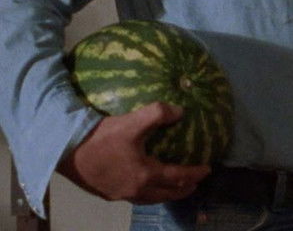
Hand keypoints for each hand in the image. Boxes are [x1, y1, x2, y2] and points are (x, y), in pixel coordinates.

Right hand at [57, 102, 210, 203]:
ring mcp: (120, 194)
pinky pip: (136, 197)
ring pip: (151, 198)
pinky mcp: (107, 193)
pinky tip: (145, 182)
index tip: (208, 168)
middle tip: (196, 182)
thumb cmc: (102, 137)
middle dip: (184, 188)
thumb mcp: (133, 121)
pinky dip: (150, 192)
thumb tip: (180, 111)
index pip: (178, 177)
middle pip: (166, 194)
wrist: (66, 151)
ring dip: (167, 193)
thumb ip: (159, 113)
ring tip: (174, 186)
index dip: (195, 173)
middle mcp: (135, 190)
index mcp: (145, 174)